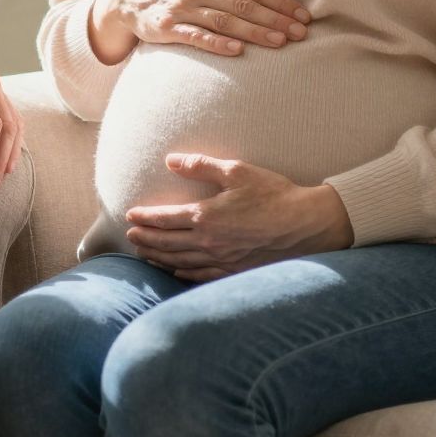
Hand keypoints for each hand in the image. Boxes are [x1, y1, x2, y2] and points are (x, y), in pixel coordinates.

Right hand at [91, 0, 312, 62]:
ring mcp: (182, 7)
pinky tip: (237, 51)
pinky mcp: (166, 27)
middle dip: (275, 19)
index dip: (280, 3)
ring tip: (280, 43)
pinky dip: (217, 43)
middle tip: (301, 33)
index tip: (303, 16)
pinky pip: (195, 36)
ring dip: (254, 32)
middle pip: (244, 5)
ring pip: (224, 21)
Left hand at [125, 154, 355, 281]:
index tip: (130, 215)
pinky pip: (200, 276)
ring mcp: (221, 260)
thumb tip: (171, 160)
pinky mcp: (234, 271)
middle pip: (166, 243)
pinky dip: (183, 274)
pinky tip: (176, 271)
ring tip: (144, 254)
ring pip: (179, 262)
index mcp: (206, 216)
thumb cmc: (273, 194)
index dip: (144, 218)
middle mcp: (208, 242)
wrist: (305, 225)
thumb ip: (201, 166)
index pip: (164, 219)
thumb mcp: (237, 171)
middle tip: (130, 236)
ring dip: (158, 257)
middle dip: (145, 239)